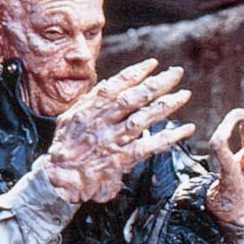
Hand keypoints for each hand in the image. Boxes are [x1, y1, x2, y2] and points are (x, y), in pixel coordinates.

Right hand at [44, 59, 195, 202]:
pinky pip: (150, 146)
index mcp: (90, 109)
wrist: (58, 179)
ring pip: (143, 118)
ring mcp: (112, 140)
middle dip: (158, 83)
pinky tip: (186, 129)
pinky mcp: (121, 159)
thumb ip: (89, 101)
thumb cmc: (65, 147)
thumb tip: (109, 83)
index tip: (153, 63)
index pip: (116, 85)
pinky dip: (170, 137)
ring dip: (167, 105)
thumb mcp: (70, 118)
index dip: (135, 72)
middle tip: (177, 72)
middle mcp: (102, 121)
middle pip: (134, 98)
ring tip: (184, 95)